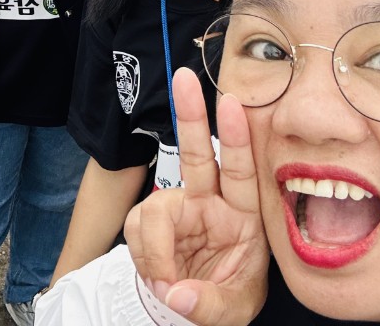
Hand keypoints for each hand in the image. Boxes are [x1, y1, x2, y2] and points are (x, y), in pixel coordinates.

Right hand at [124, 69, 268, 324]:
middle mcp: (210, 204)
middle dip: (191, 116)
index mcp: (243, 218)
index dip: (238, 138)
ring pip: (154, 208)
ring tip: (163, 279)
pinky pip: (136, 227)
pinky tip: (156, 272)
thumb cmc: (226, 299)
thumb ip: (208, 305)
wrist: (193, 308)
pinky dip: (142, 255)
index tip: (231, 103)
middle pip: (198, 155)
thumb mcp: (231, 311)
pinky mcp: (153, 220)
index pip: (242, 173)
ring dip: (153, 247)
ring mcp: (179, 209)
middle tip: (183, 78)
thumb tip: (177, 294)